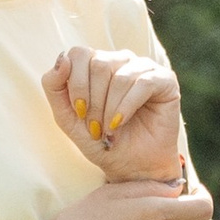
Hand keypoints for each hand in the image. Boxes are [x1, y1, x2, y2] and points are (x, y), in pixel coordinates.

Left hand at [43, 48, 183, 183]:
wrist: (130, 166)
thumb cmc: (100, 140)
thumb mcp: (66, 116)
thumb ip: (54, 86)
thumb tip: (62, 58)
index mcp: (96, 64)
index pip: (80, 54)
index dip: (76, 84)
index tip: (80, 112)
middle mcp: (121, 60)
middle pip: (99, 64)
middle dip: (93, 101)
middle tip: (96, 126)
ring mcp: (144, 68)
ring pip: (119, 76)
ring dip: (110, 108)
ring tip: (110, 129)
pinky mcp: (165, 80)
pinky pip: (142, 83)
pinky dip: (127, 106)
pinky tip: (121, 123)